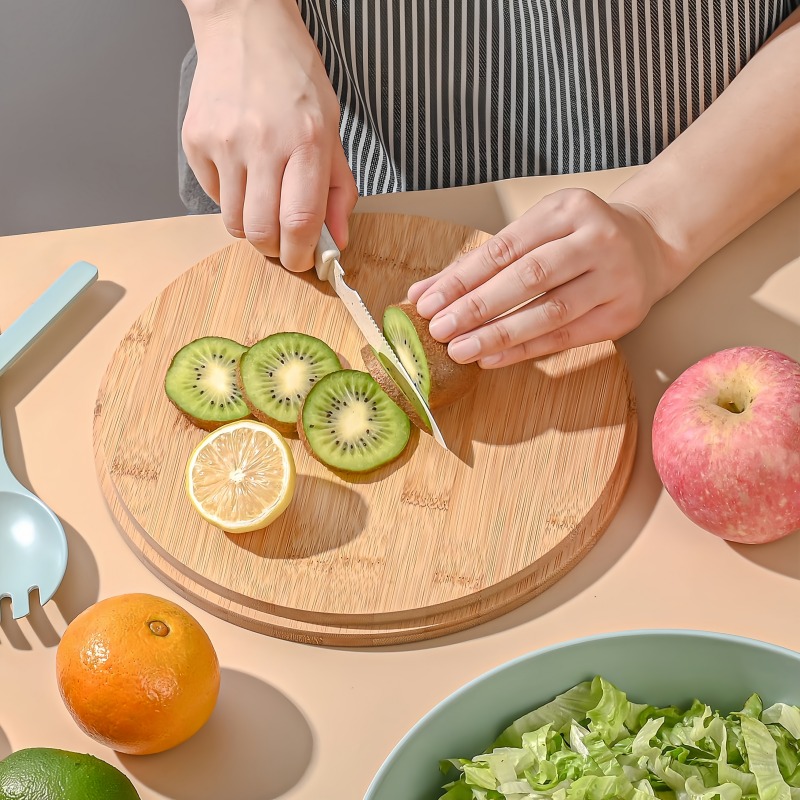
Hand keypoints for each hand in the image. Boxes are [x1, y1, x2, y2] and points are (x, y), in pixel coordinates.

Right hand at [181, 0, 357, 270]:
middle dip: (275, 250)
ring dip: (253, 226)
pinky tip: (243, 169)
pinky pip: (214, 197)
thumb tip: (337, 240)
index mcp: (305, 141)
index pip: (301, 220)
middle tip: (284, 241)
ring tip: (264, 199)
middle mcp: (262, 143)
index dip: (302, 254)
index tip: (304, 262)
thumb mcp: (331, 129)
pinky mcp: (196, 141)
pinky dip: (231, 198)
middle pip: (262, 232)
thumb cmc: (294, 78)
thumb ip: (338, 189)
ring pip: (235, 222)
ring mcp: (224, 143)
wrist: (245, 29)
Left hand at [407, 189, 673, 367]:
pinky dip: (525, 349)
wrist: (649, 244)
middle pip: (528, 277)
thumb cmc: (576, 238)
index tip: (428, 302)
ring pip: (550, 311)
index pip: (505, 248)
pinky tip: (492, 358)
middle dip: (478, 306)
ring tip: (461, 349)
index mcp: (567, 209)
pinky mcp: (623, 314)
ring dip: (499, 334)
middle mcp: (596, 238)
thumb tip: (421, 292)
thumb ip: (480, 261)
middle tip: (439, 329)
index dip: (463, 278)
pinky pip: (566, 336)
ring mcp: (615, 277)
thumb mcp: (534, 231)